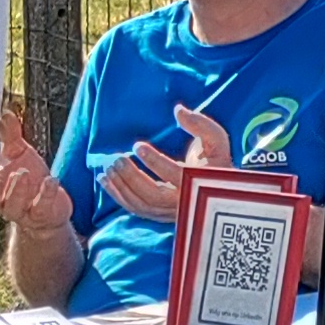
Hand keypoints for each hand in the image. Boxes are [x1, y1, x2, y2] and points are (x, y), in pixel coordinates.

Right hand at [0, 94, 71, 245]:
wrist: (50, 209)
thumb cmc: (30, 180)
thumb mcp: (20, 154)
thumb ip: (10, 136)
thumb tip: (4, 114)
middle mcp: (4, 202)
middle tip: (7, 169)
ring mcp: (23, 212)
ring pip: (15, 206)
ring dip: (19, 190)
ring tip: (24, 172)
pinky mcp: (42, 216)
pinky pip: (41, 207)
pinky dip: (46, 194)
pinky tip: (52, 180)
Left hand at [102, 100, 232, 226]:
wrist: (219, 188)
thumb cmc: (216, 159)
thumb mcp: (216, 139)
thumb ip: (201, 124)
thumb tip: (178, 110)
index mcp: (200, 182)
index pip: (176, 175)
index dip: (155, 162)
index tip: (137, 145)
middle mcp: (184, 202)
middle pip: (154, 195)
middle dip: (132, 177)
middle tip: (117, 158)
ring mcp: (170, 212)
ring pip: (142, 205)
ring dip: (121, 187)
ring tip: (109, 166)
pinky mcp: (158, 214)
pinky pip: (135, 209)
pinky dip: (118, 195)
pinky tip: (105, 179)